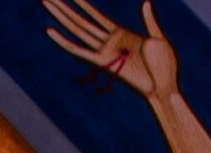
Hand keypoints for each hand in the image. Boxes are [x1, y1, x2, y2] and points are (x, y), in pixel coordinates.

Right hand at [44, 0, 177, 99]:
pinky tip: (51, 31)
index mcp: (120, 33)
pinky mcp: (104, 63)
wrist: (164, 87)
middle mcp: (109, 42)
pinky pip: (80, 51)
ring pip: (78, 30)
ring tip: (46, 3)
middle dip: (65, 8)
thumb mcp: (158, 38)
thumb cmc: (164, 66)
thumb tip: (145, 2)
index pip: (96, 16)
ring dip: (61, 17)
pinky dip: (64, 42)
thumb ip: (149, 21)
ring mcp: (105, 52)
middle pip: (82, 21)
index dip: (82, 4)